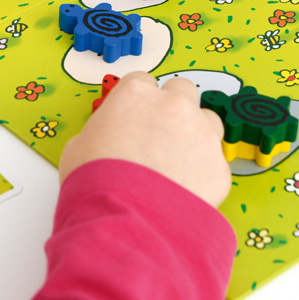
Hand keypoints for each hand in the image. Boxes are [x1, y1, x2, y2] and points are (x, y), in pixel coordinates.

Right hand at [58, 71, 231, 208]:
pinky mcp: (219, 165)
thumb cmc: (96, 182)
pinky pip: (214, 162)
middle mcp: (172, 106)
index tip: (136, 116)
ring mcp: (200, 133)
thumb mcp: (79, 146)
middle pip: (181, 90)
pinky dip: (203, 172)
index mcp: (135, 94)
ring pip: (207, 120)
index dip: (138, 101)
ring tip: (177, 162)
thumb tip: (106, 139)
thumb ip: (100, 131)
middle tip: (160, 134)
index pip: (142, 81)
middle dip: (172, 107)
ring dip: (195, 134)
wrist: (125, 218)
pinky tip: (184, 189)